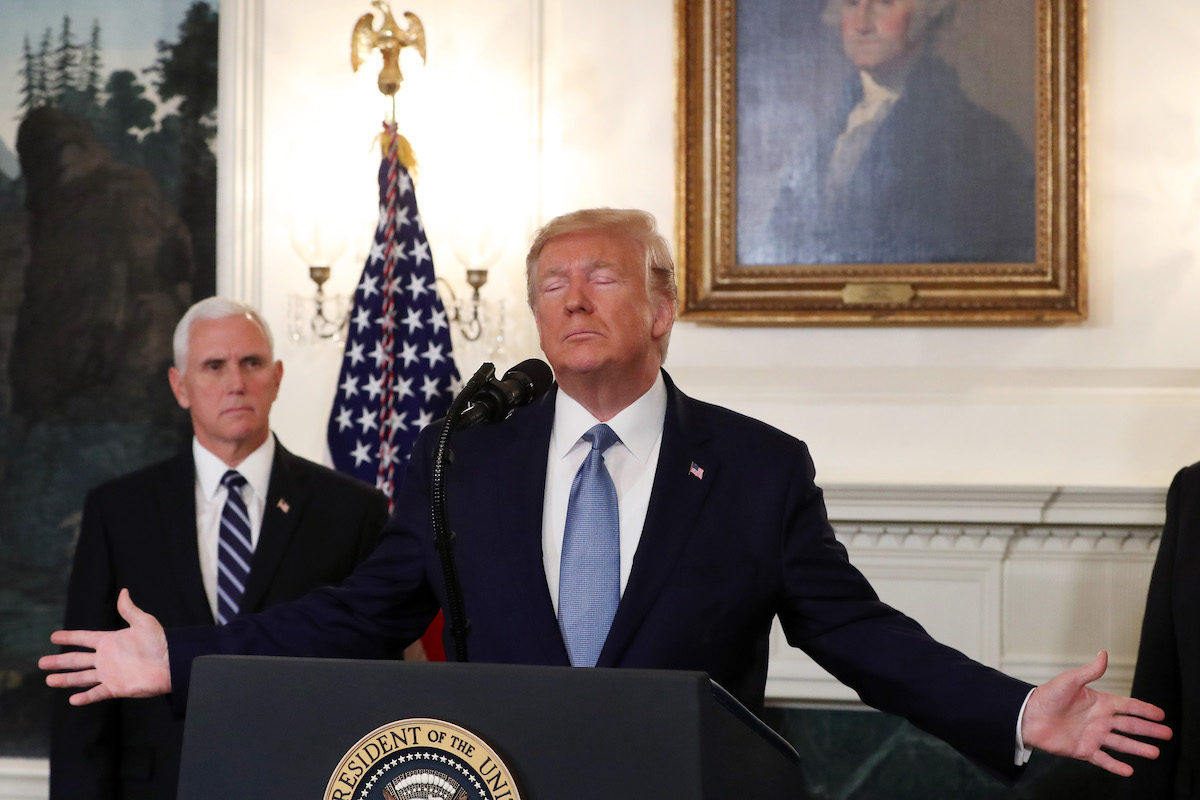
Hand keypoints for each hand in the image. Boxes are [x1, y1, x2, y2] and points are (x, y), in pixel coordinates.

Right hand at [39, 588, 171, 704]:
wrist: (171, 663)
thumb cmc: (160, 642)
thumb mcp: (144, 622)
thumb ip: (129, 609)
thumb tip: (124, 591)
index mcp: (111, 641)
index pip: (85, 638)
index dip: (70, 637)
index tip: (53, 637)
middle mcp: (107, 658)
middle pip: (77, 659)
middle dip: (60, 661)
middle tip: (41, 662)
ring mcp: (110, 673)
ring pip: (82, 677)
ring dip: (66, 679)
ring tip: (49, 680)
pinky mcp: (116, 687)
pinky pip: (97, 693)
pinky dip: (85, 697)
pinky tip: (72, 699)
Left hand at [1022, 650, 1170, 775]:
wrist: (1028, 716)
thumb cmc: (1047, 696)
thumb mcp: (1070, 681)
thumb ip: (1089, 671)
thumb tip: (1104, 653)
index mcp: (1099, 702)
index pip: (1127, 706)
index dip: (1144, 710)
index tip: (1161, 714)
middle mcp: (1099, 720)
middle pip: (1130, 726)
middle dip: (1148, 730)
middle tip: (1167, 734)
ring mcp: (1093, 735)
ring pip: (1121, 743)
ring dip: (1137, 748)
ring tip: (1154, 753)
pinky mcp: (1083, 749)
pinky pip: (1103, 759)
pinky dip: (1115, 766)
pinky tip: (1128, 770)